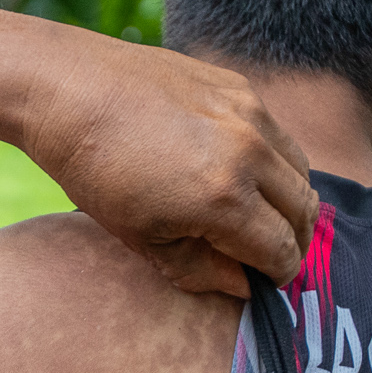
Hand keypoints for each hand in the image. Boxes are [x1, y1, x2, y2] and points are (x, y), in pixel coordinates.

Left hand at [24, 41, 318, 297]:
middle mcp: (250, 153)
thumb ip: (199, 269)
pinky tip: (239, 170)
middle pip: (304, 213)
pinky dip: (271, 161)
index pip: (281, 251)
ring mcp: (249, 113)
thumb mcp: (139, 236)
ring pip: (300, 171)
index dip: (276, 275)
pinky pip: (277, 134)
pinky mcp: (239, 87)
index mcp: (224, 198)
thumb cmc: (94, 169)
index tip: (262, 280)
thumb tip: (241, 285)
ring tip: (259, 215)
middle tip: (268, 255)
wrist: (68, 88)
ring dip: (289, 201)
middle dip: (291, 242)